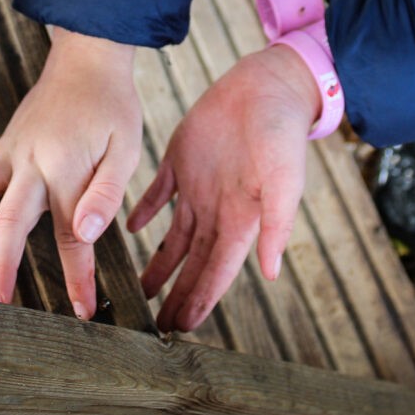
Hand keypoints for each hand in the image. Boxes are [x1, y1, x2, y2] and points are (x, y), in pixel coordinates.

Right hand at [0, 30, 140, 319]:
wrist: (87, 61)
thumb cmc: (112, 107)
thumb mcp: (126, 148)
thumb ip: (107, 194)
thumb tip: (86, 234)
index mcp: (67, 167)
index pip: (71, 235)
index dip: (77, 276)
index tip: (82, 309)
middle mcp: (31, 161)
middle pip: (8, 220)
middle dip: (1, 265)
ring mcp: (11, 152)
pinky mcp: (1, 146)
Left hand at [126, 45, 319, 331]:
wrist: (268, 86)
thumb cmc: (284, 133)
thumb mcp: (286, 179)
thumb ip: (278, 224)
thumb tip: (271, 273)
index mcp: (243, 218)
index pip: (217, 270)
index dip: (200, 299)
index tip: (182, 327)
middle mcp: (218, 208)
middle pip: (191, 261)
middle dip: (175, 293)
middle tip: (152, 325)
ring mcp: (197, 185)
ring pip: (171, 236)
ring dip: (156, 263)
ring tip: (137, 290)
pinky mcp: (180, 159)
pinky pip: (157, 193)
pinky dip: (143, 211)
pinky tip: (128, 229)